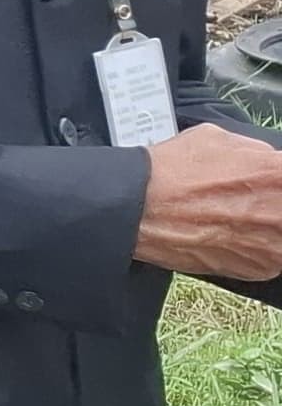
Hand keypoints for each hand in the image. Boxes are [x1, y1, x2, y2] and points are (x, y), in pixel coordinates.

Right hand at [133, 124, 281, 279]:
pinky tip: (231, 235)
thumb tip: (267, 160)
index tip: (268, 185)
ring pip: (281, 232)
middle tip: (251, 200)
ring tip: (238, 217)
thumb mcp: (216, 138)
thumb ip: (255, 151)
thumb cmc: (171, 173)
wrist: (137, 211)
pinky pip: (274, 255)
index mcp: (278, 172)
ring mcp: (277, 242)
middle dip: (271, 203)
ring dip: (268, 227)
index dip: (275, 181)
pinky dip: (257, 247)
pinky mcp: (265, 268)